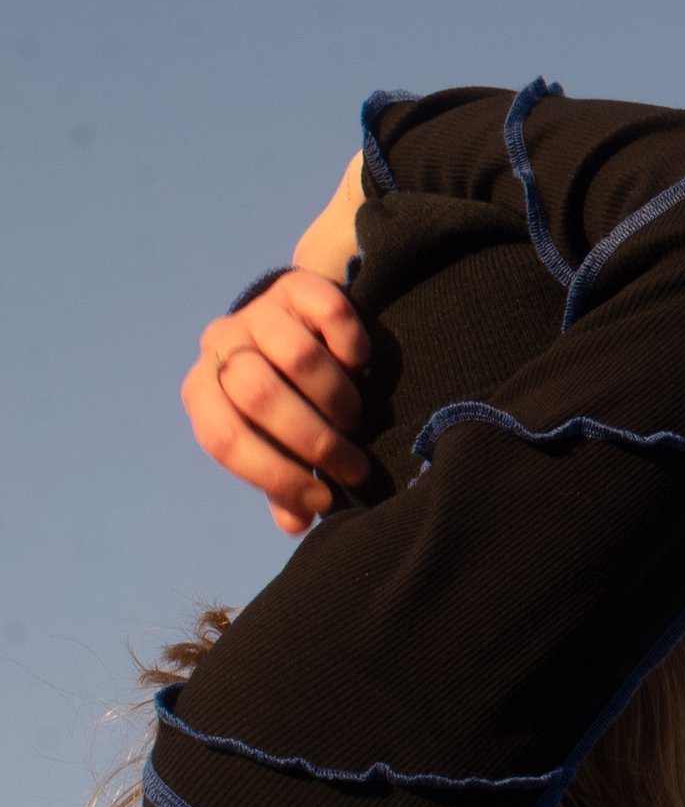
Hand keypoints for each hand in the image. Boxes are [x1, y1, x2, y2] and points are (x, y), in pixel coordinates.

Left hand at [182, 233, 371, 537]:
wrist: (296, 322)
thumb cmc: (284, 398)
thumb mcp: (274, 439)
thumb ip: (283, 477)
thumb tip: (297, 523)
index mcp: (202, 393)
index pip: (225, 440)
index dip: (276, 477)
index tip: (322, 501)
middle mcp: (220, 347)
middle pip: (260, 396)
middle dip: (314, 440)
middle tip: (353, 465)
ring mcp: (256, 311)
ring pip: (296, 355)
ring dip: (335, 397)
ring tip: (355, 418)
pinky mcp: (296, 283)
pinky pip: (329, 312)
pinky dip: (352, 347)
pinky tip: (361, 367)